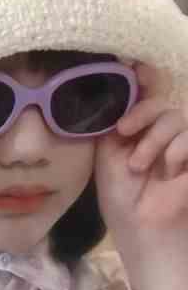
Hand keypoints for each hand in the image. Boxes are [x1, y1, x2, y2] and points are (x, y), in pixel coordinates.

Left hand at [94, 62, 187, 289]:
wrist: (139, 225)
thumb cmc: (119, 191)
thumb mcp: (108, 150)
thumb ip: (113, 119)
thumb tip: (115, 86)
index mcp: (138, 128)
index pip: (146, 94)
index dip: (141, 77)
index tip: (130, 63)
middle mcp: (160, 132)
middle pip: (161, 100)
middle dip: (142, 112)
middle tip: (124, 132)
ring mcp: (181, 144)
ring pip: (176, 115)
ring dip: (155, 138)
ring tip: (139, 165)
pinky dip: (178, 147)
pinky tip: (168, 168)